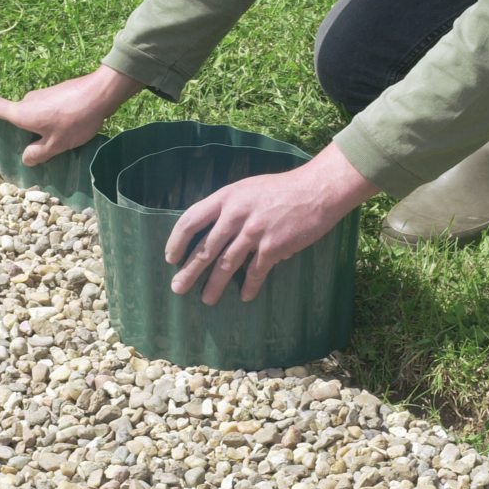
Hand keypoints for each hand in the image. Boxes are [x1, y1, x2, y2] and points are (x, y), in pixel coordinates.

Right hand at [0, 65, 143, 165]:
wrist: (101, 93)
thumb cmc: (76, 119)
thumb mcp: (57, 143)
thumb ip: (39, 153)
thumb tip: (26, 159)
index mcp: (23, 113)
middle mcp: (29, 101)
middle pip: (18, 117)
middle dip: (22, 131)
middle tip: (31, 147)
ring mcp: (43, 96)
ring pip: (35, 115)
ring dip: (41, 127)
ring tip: (57, 142)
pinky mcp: (57, 95)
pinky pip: (48, 112)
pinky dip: (52, 121)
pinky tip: (67, 131)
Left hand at [165, 143, 380, 304]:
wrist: (316, 190)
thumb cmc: (281, 189)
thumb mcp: (247, 189)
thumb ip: (229, 208)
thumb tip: (216, 234)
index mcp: (226, 197)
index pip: (190, 219)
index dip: (177, 241)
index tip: (171, 258)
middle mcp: (236, 214)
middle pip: (205, 247)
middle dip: (190, 271)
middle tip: (178, 288)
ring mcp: (254, 231)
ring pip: (227, 264)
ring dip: (214, 285)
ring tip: (207, 299)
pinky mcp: (273, 246)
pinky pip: (256, 271)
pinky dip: (250, 286)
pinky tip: (246, 297)